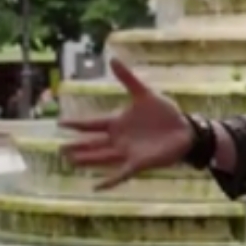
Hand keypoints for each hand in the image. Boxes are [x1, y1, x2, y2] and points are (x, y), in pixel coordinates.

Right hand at [58, 58, 192, 190]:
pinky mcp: (137, 164)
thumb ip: (127, 78)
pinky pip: (120, 174)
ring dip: (87, 160)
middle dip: (78, 146)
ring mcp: (127, 152)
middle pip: (93, 143)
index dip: (77, 124)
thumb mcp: (144, 94)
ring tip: (70, 162)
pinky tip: (95, 187)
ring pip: (101, 158)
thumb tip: (112, 59)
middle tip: (60, 150)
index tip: (60, 124)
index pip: (92, 124)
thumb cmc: (166, 113)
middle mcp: (119, 138)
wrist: (185, 130)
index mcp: (118, 122)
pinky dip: (108, 181)